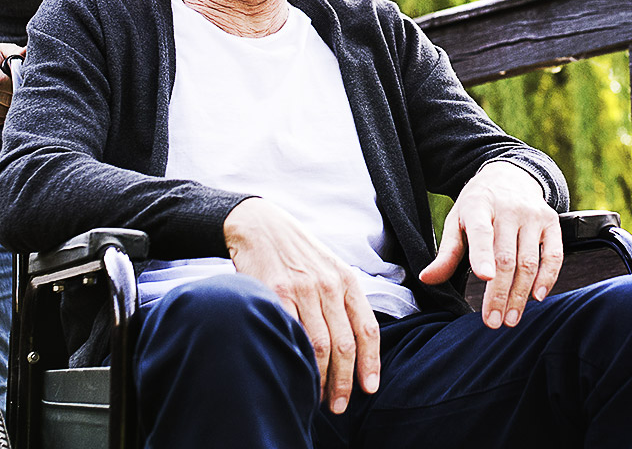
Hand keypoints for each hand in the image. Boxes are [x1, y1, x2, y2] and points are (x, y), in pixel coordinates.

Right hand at [0, 42, 23, 124]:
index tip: (21, 84)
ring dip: (11, 109)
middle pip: (2, 98)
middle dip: (16, 98)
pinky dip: (2, 116)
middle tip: (24, 95)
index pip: (0, 81)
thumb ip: (15, 52)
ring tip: (14, 100)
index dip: (14, 86)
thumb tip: (27, 51)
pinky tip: (4, 107)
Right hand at [224, 198, 380, 413]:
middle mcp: (327, 285)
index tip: (369, 387)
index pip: (366, 328)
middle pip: (344, 344)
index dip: (371, 363)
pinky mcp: (275, 293)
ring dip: (321, 378)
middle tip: (341, 405)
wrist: (260, 226)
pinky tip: (297, 373)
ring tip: (319, 398)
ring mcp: (301, 290)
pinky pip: (291, 334)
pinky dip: (297, 359)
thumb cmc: (297, 253)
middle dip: (345, 381)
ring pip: (319, 345)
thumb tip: (357, 342)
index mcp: (346, 279)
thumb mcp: (329, 267)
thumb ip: (343, 299)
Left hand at [419, 162, 563, 328]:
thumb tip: (427, 279)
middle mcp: (509, 209)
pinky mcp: (551, 222)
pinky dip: (548, 278)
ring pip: (529, 261)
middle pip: (506, 257)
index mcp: (478, 206)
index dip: (483, 256)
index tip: (484, 278)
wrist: (509, 175)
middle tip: (492, 321)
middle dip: (499, 293)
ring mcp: (533, 215)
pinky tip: (537, 297)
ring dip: (520, 294)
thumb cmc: (478, 205)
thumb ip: (446, 252)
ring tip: (510, 318)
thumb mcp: (456, 220)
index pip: (482, 233)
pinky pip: (553, 255)